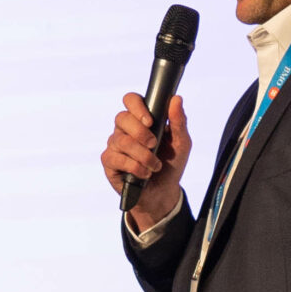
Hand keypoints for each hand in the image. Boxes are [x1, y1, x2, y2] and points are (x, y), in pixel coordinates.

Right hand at [101, 92, 191, 230]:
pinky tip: (144, 174)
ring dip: (143, 155)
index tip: (150, 121)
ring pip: (122, 141)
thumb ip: (179, 122)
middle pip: (122, 118)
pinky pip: (116, 158)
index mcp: (141, 118)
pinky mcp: (109, 161)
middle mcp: (125, 129)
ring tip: (155, 166)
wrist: (163, 192)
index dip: (137, 106)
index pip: (131, 100)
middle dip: (141, 133)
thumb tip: (177, 99)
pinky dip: (135, 167)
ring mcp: (115, 144)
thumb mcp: (181, 144)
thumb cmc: (170, 164)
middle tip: (154, 145)